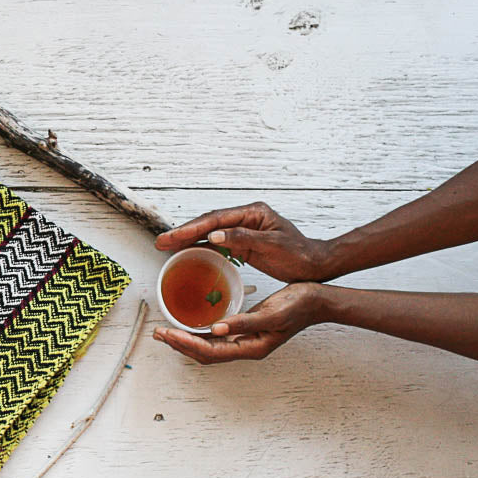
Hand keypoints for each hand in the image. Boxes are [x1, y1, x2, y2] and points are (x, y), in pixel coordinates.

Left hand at [154, 282, 327, 363]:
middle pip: (205, 354)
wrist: (317, 300)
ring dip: (186, 340)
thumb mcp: (272, 313)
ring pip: (208, 347)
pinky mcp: (245, 331)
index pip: (211, 352)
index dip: (186, 344)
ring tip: (166, 331)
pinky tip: (190, 325)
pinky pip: (216, 338)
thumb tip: (217, 329)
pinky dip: (198, 333)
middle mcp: (246, 348)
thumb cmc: (300, 305)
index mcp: (252, 347)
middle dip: (180, 344)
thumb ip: (244, 323)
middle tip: (159, 333)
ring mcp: (245, 341)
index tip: (167, 334)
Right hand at [155, 202, 331, 282]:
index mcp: (253, 213)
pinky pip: (217, 242)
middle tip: (161, 241)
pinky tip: (188, 252)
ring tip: (167, 246)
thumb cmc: (300, 255)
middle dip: (183, 232)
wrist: (316, 264)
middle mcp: (246, 218)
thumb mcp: (271, 246)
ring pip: (209, 231)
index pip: (215, 219)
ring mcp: (244, 229)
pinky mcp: (244, 242)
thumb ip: (242, 238)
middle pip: (208, 222)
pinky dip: (201, 247)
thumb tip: (214, 235)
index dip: (191, 228)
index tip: (172, 237)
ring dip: (188, 239)